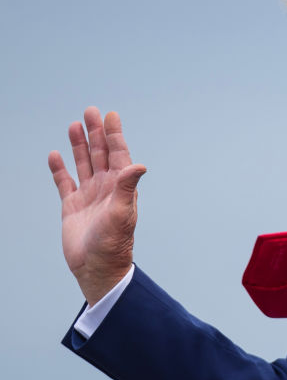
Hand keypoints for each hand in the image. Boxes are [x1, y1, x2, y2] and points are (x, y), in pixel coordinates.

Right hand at [48, 107, 146, 304]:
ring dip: (79, 146)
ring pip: (83, 164)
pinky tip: (55, 155)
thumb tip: (139, 165)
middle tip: (90, 111)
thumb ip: (127, 187)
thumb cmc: (113, 243)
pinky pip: (64, 182)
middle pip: (100, 154)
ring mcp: (88, 196)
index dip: (114, 135)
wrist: (97, 267)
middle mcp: (106, 188)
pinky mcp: (72, 207)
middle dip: (96, 133)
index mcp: (120, 187)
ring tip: (74, 125)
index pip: (118, 154)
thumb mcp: (122, 213)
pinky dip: (60, 169)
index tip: (110, 115)